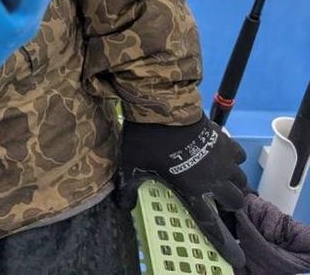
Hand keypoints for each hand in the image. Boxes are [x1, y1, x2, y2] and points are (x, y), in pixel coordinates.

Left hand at [119, 115, 247, 267]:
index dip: (220, 238)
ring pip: (241, 179)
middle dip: (230, 202)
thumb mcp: (131, 165)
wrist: (162, 109)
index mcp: (192, 189)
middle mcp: (214, 179)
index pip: (208, 220)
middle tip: (218, 197)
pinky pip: (238, 155)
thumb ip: (129, 186)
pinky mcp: (225, 141)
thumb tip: (122, 206)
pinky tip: (221, 154)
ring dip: (234, 181)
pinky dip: (233, 157)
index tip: (234, 255)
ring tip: (222, 177)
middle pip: (235, 201)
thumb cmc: (145, 140)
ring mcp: (223, 159)